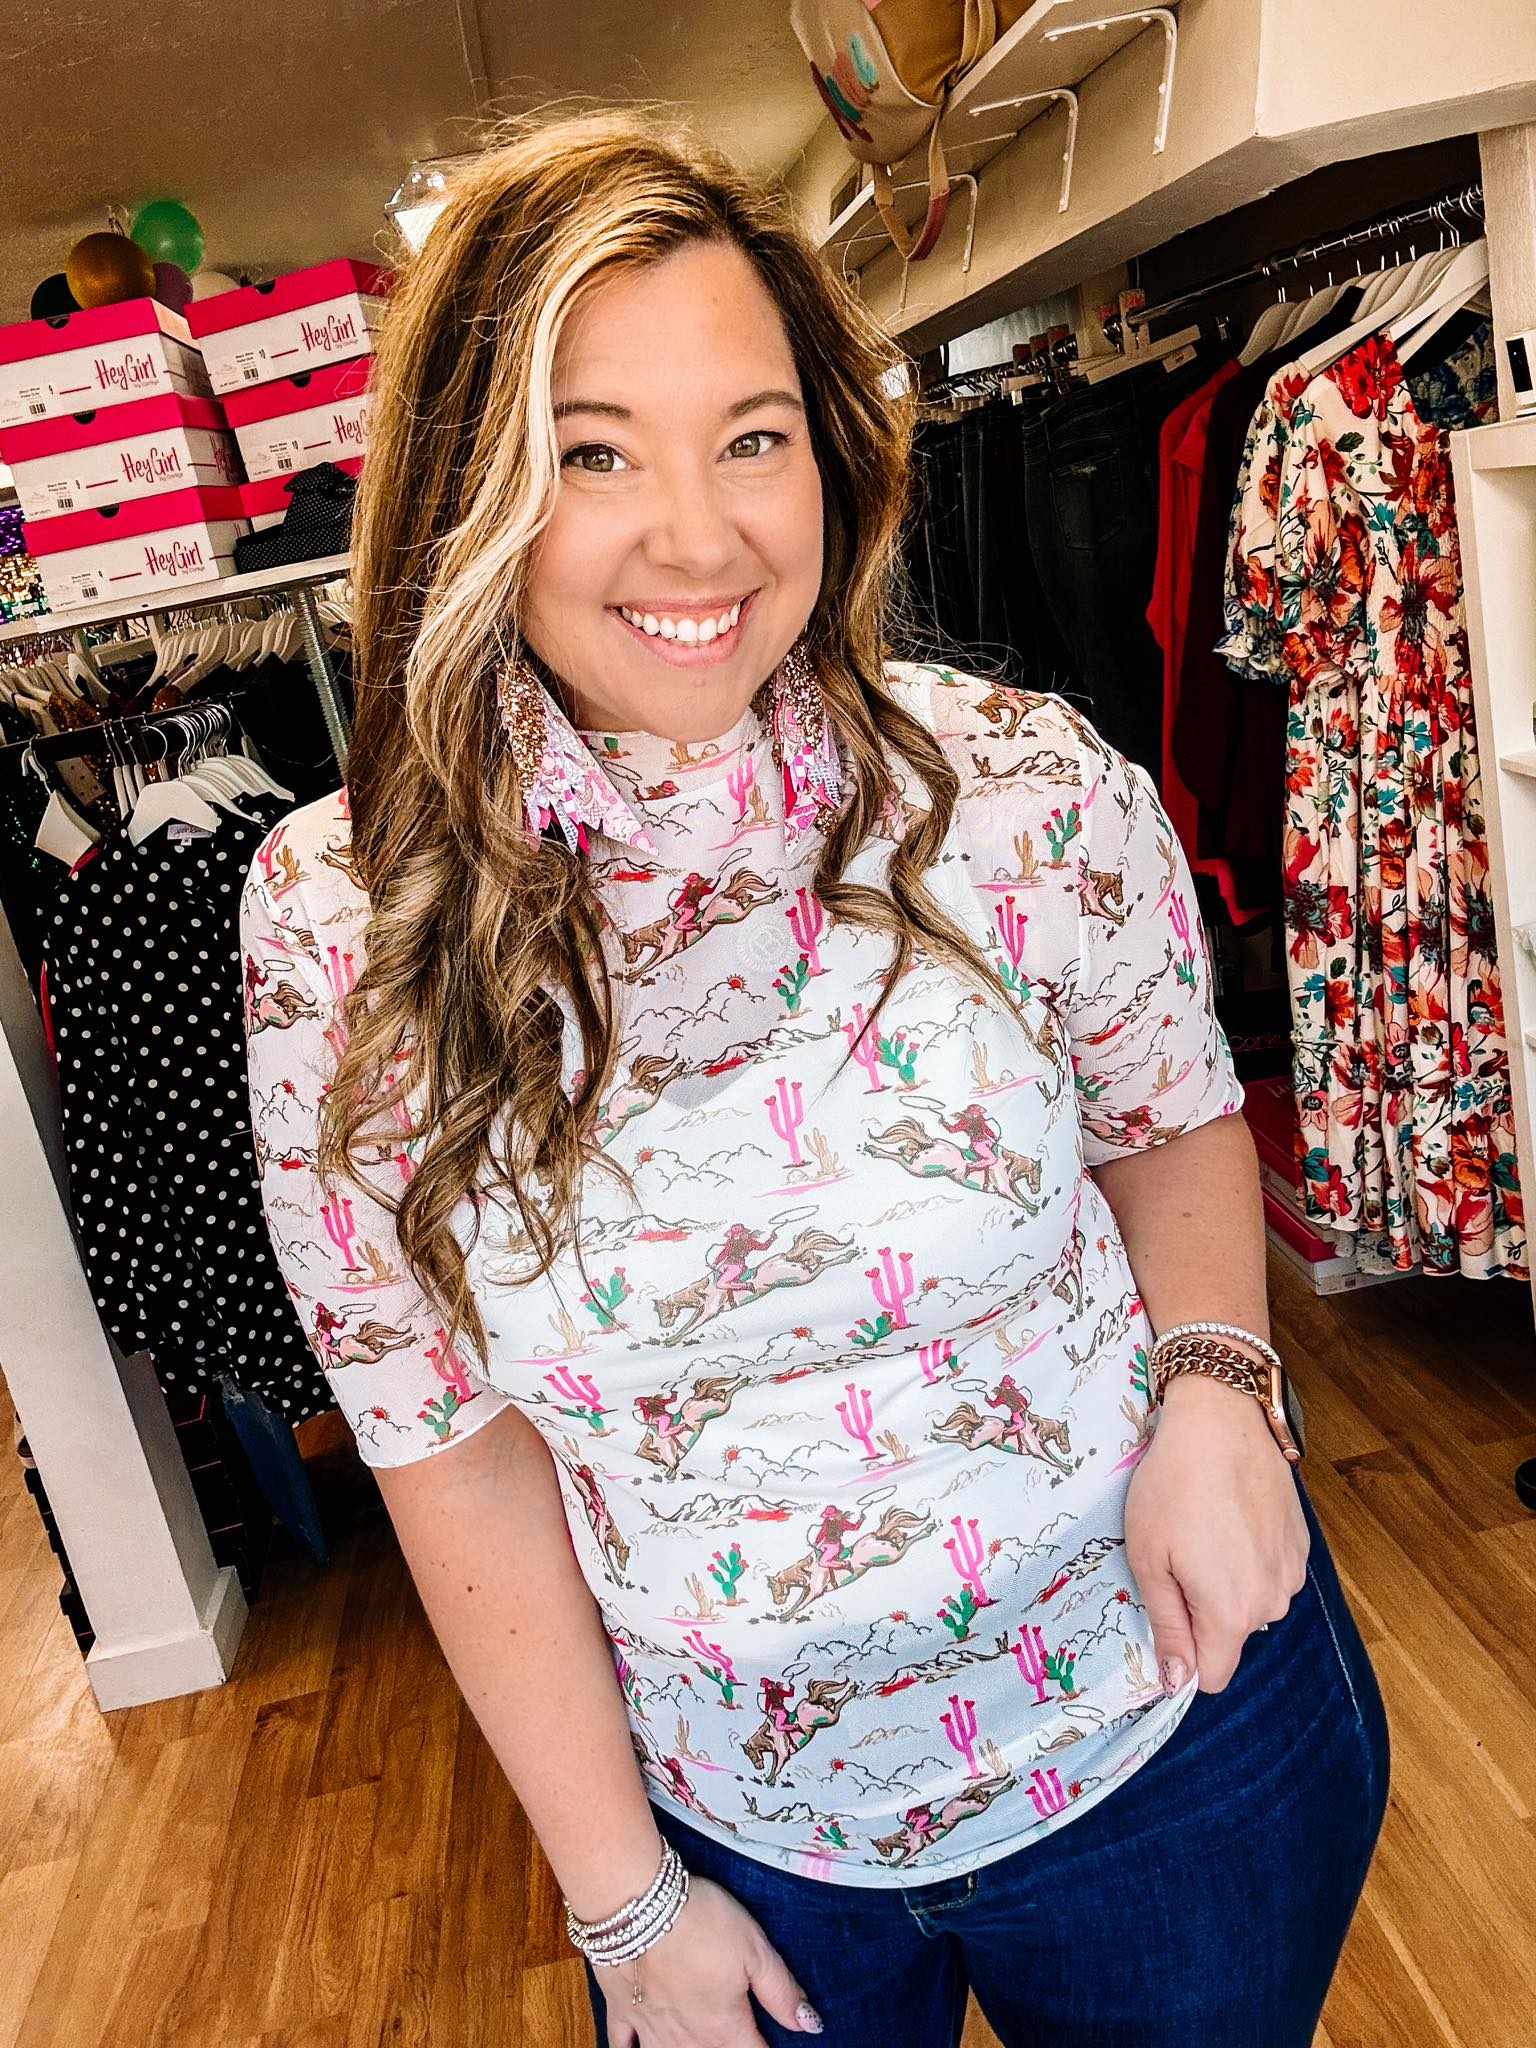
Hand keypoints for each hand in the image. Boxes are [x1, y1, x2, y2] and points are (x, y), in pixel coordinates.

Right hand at [595, 1872, 822, 2045]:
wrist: (637, 1905)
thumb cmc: (701, 1921)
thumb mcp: (755, 1949)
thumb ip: (781, 1992)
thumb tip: (810, 2024)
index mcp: (724, 2027)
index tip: (774, 2044)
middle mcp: (688, 2038)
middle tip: (734, 2039)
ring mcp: (651, 2027)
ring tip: (699, 2044)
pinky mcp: (621, 2008)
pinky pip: (623, 2045)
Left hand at [1124, 1373, 1309, 1694]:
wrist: (1222, 1421)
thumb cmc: (1173, 1486)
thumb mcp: (1149, 1557)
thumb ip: (1167, 1626)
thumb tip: (1175, 1682)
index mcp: (1231, 1614)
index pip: (1211, 1676)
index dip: (1182, 1659)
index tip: (1165, 1620)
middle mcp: (1272, 1603)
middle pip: (1230, 1637)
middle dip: (1201, 1613)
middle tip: (1176, 1558)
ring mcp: (1292, 1573)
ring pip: (1252, 1605)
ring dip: (1227, 1585)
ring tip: (1203, 1531)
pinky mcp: (1301, 1544)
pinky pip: (1269, 1574)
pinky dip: (1248, 1558)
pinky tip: (1229, 1519)